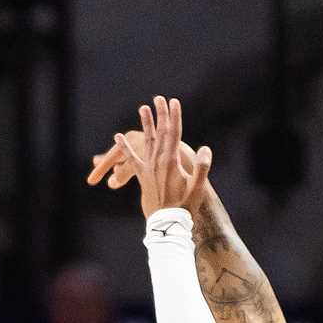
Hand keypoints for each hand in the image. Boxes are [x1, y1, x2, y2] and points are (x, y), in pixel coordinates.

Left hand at [87, 97, 212, 211]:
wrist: (166, 224)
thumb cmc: (185, 207)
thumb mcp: (197, 187)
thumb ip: (202, 167)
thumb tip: (205, 148)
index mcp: (172, 161)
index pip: (174, 133)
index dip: (175, 116)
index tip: (174, 101)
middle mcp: (158, 161)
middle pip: (160, 132)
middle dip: (161, 114)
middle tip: (159, 97)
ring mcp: (148, 168)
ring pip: (147, 141)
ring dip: (146, 124)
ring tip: (143, 107)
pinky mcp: (142, 177)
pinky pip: (131, 159)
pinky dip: (124, 147)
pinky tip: (117, 136)